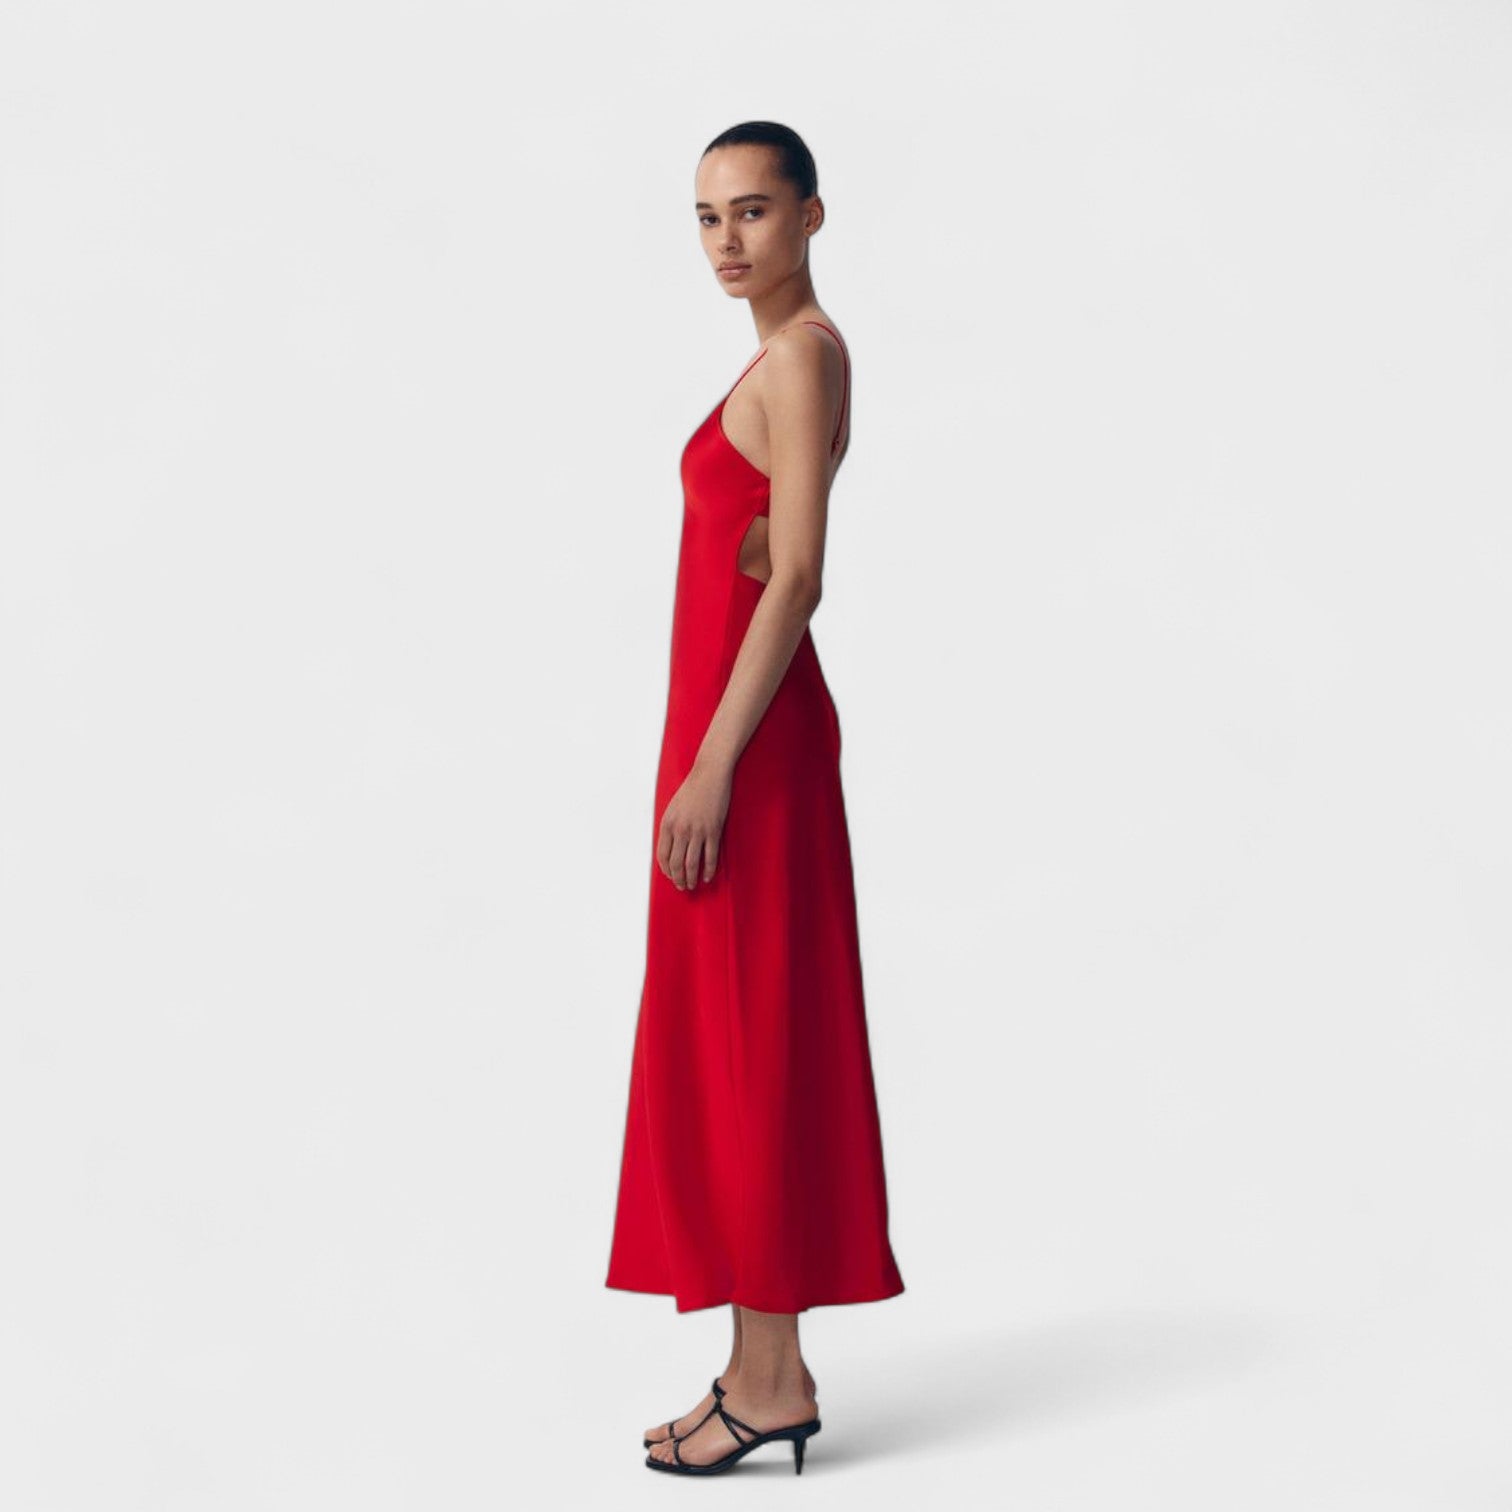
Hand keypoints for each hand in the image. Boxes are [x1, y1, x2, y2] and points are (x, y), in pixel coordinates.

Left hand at [657, 760, 731, 889]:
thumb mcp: (673, 808)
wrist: (709, 774)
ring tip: (693, 885)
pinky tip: (707, 876)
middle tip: (682, 886)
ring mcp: (697, 831)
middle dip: (678, 879)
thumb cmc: (692, 789)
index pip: (662, 855)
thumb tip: (671, 847)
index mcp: (667, 824)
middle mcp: (680, 830)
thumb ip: (671, 827)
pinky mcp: (713, 830)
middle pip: (676, 863)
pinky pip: (710, 857)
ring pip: (692, 864)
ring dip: (691, 878)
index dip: (666, 870)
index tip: (671, 876)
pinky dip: (708, 870)